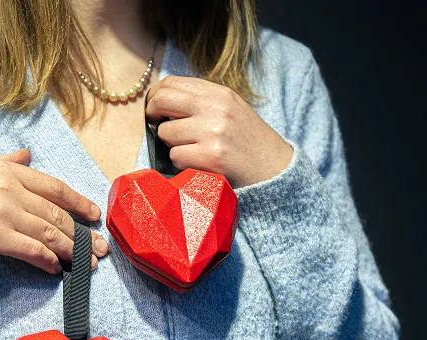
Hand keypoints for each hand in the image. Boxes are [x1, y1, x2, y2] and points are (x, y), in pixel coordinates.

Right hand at [0, 149, 108, 273]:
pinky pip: (31, 251)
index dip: (79, 202)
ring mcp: (5, 214)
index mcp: (11, 171)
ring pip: (49, 234)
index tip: (94, 215)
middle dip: (82, 234)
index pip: (55, 188)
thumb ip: (8, 161)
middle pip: (57, 215)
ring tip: (86, 263)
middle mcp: (11, 191)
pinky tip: (56, 268)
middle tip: (100, 248)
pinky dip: (48, 260)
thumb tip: (27, 153)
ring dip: (71, 250)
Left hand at [145, 76, 294, 187]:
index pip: (171, 83)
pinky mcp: (211, 156)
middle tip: (156, 126)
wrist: (275, 168)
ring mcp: (213, 132)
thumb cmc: (247, 141)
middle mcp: (216, 108)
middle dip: (152, 115)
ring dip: (171, 145)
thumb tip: (160, 99)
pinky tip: (197, 164)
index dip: (155, 95)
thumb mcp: (230, 109)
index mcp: (219, 93)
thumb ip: (200, 101)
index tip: (155, 109)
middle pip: (162, 101)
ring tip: (189, 150)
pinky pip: (175, 156)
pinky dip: (181, 163)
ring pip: (165, 133)